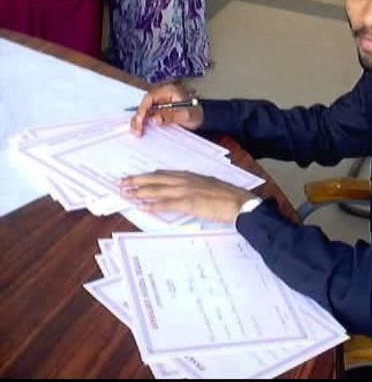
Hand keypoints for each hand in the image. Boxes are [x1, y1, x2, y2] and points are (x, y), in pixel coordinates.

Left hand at [118, 170, 256, 222]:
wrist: (239, 202)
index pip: (163, 174)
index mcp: (191, 176)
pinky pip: (166, 204)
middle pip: (156, 179)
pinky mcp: (189, 203)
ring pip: (157, 189)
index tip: (135, 177)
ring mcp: (186, 190)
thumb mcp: (209, 187)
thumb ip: (195, 188)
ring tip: (126, 194)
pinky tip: (143, 207)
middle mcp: (186, 180)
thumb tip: (185, 193)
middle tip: (121, 183)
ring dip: (140, 192)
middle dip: (137, 181)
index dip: (147, 176)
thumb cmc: (228, 196)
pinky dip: (153, 205)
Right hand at [130, 83, 203, 136]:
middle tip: (137, 130)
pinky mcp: (159, 111)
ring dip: (139, 121)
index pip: (150, 98)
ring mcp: (160, 103)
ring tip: (137, 132)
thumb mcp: (185, 115)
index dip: (143, 109)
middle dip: (138, 117)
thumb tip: (155, 119)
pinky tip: (141, 130)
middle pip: (144, 104)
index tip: (141, 120)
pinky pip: (148, 115)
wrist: (204, 118)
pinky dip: (144, 123)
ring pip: (144, 110)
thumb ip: (170, 116)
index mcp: (169, 91)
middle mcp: (162, 95)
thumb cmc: (197, 113)